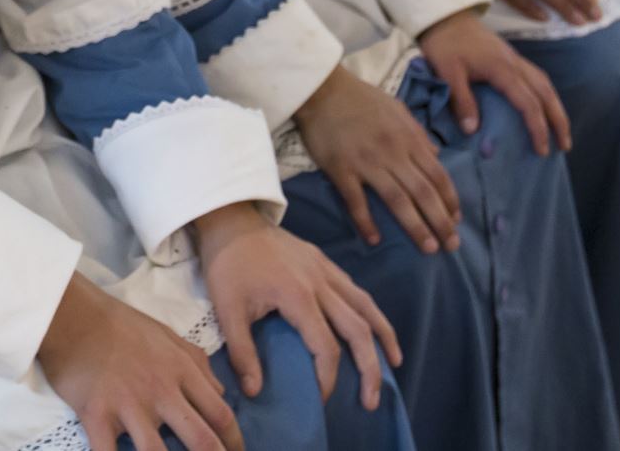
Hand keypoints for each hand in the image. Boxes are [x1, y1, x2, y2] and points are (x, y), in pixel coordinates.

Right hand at [37, 272, 243, 450]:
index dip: (235, 441)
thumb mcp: (168, 335)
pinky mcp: (97, 416)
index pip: (221, 414)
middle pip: (201, 440)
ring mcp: (129, 405)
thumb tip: (223, 392)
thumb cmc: (120, 325)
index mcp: (181, 370)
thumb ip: (198, 362)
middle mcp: (161, 391)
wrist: (73, 316)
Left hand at [194, 203, 401, 410]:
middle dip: (370, 368)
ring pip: (366, 306)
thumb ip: (243, 352)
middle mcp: (320, 283)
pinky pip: (356, 290)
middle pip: (359, 329)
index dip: (328, 378)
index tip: (321, 400)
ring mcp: (326, 270)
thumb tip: (255, 392)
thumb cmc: (227, 265)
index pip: (326, 347)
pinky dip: (370, 312)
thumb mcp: (227, 310)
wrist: (230, 218)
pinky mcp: (323, 261)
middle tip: (372, 401)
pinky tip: (371, 328)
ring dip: (383, 337)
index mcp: (298, 296)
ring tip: (392, 365)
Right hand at [293, 68, 459, 251]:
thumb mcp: (397, 108)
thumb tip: (437, 154)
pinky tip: (374, 240)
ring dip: (415, 227)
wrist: (322, 89)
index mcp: (408, 138)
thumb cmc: (361, 98)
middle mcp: (393, 153)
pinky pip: (356, 201)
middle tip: (452, 245)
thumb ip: (418, 133)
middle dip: (441, 221)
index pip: (437, 174)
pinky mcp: (341, 169)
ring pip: (397, 200)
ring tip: (428, 248)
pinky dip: (366, 222)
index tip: (456, 220)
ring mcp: (367, 162)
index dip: (450, 200)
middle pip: (423, 192)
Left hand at [417, 10, 570, 155]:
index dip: (538, 128)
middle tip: (565, 146)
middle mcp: (515, 63)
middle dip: (558, 120)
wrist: (446, 17)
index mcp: (502, 69)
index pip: (528, 103)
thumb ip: (461, 101)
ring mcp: (516, 59)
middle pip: (546, 93)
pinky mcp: (511, 57)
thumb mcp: (447, 73)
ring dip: (556, 108)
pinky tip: (545, 107)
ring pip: (545, 84)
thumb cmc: (444, 45)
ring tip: (561, 131)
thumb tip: (473, 131)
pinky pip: (537, 77)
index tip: (542, 150)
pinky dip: (546, 95)